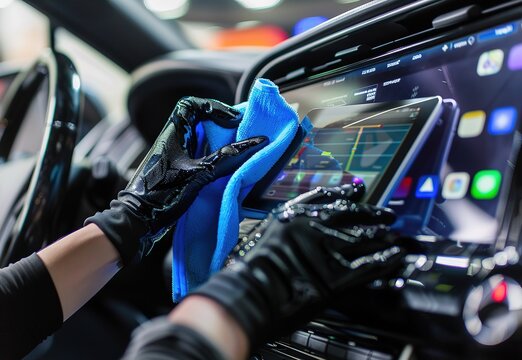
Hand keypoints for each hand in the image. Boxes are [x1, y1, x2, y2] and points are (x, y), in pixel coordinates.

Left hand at [85, 97, 266, 264]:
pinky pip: (196, 153)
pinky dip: (211, 155)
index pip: (192, 104)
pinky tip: (223, 165)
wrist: (139, 217)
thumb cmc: (162, 193)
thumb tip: (253, 144)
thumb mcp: (200, 173)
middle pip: (197, 120)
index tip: (232, 120)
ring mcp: (172, 154)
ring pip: (198, 137)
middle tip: (238, 132)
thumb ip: (226, 158)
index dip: (214, 107)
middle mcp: (171, 139)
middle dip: (219, 123)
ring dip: (216, 140)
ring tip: (234, 147)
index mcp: (172, 132)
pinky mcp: (175, 168)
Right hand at [193, 183, 408, 346]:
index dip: (346, 194)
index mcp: (294, 215)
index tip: (359, 190)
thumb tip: (303, 224)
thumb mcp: (265, 235)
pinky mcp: (336, 277)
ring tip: (394, 235)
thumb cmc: (250, 270)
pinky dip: (385, 260)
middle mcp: (313, 227)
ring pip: (363, 238)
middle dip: (372, 214)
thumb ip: (288, 227)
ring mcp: (326, 251)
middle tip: (387, 214)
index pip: (326, 198)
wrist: (249, 295)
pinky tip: (396, 256)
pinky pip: (368, 266)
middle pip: (351, 215)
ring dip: (382, 236)